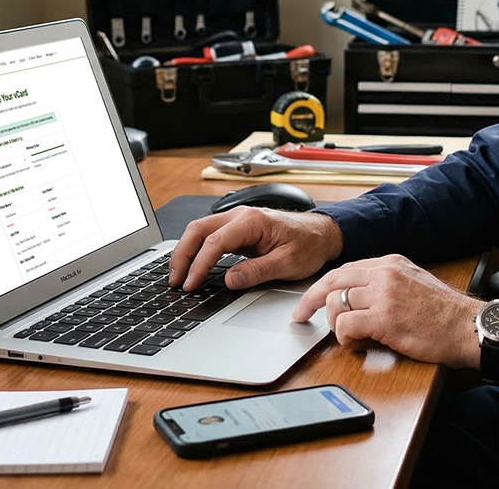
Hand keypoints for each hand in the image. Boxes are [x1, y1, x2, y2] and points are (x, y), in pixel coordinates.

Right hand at [168, 205, 342, 290]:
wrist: (322, 234)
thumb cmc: (309, 244)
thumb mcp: (287, 263)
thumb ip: (257, 272)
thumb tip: (229, 280)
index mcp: (252, 221)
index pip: (215, 242)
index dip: (199, 264)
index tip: (192, 283)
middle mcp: (241, 215)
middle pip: (198, 230)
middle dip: (182, 255)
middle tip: (176, 280)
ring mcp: (237, 221)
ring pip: (200, 231)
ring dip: (186, 252)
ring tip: (179, 275)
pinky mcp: (237, 230)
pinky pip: (210, 236)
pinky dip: (196, 250)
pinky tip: (192, 266)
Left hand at [292, 255, 480, 368]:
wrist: (467, 327)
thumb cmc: (444, 314)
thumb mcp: (414, 283)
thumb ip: (386, 283)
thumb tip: (357, 297)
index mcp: (391, 263)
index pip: (345, 269)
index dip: (324, 285)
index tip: (311, 299)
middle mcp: (384, 273)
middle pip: (332, 280)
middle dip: (311, 299)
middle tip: (301, 315)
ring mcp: (384, 295)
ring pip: (336, 304)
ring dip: (336, 325)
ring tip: (351, 336)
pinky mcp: (384, 319)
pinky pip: (345, 326)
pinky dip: (345, 339)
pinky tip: (358, 344)